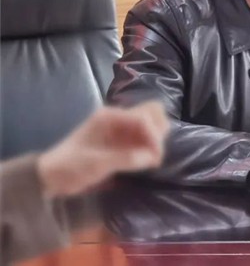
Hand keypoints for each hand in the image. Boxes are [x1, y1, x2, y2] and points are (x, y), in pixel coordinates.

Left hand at [37, 101, 169, 198]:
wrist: (52, 176)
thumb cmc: (71, 167)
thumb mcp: (97, 164)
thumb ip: (125, 159)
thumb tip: (151, 158)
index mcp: (110, 117)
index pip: (143, 118)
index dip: (153, 136)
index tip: (155, 157)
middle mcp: (119, 118)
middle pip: (152, 112)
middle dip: (158, 131)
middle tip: (154, 154)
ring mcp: (122, 128)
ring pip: (152, 122)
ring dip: (156, 138)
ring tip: (151, 158)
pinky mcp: (123, 139)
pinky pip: (145, 136)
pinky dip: (151, 145)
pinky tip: (146, 161)